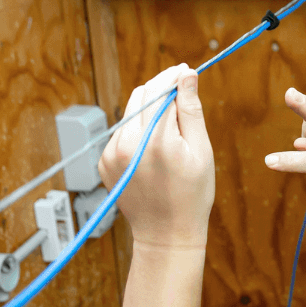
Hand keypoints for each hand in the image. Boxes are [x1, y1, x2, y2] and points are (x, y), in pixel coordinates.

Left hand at [97, 64, 214, 247]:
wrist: (166, 234)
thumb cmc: (191, 196)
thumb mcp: (201, 152)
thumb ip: (191, 110)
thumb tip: (186, 76)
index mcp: (156, 141)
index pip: (159, 90)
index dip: (173, 77)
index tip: (185, 72)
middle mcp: (128, 144)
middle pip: (141, 95)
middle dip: (161, 90)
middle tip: (181, 96)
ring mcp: (112, 154)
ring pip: (130, 111)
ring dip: (149, 110)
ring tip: (170, 132)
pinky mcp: (105, 161)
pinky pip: (122, 132)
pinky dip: (138, 130)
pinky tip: (153, 150)